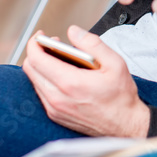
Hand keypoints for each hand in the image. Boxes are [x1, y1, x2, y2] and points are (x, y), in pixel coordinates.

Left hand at [22, 26, 150, 137]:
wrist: (125, 126)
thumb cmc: (121, 96)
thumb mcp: (115, 63)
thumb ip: (92, 43)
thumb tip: (73, 31)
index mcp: (70, 83)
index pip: (37, 59)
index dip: (35, 42)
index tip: (41, 35)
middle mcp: (57, 98)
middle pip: (30, 69)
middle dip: (37, 52)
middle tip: (52, 45)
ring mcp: (54, 108)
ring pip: (34, 81)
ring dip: (40, 66)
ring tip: (58, 59)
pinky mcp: (55, 115)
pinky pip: (41, 93)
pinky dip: (45, 80)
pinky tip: (60, 76)